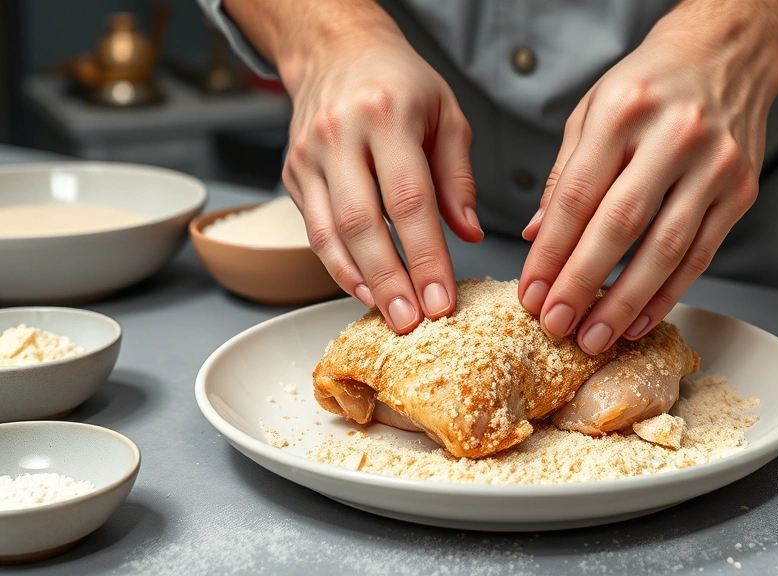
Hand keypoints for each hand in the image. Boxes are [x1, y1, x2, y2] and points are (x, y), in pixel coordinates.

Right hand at [269, 2, 481, 332]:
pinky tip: (362, 289)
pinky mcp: (293, 174)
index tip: (442, 298)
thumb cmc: (399, 83)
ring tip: (387, 315)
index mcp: (387, 115)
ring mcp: (309, 156)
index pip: (409, 199)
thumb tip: (468, 234)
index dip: (425, 256)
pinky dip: (337, 265)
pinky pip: (315, 230)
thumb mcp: (447, 114)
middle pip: (363, 223)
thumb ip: (458, 177)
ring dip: (359, 281)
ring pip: (329, 233)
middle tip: (412, 322)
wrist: (336, 51)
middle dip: (389, 280)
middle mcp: (340, 135)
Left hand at [518, 2, 777, 353]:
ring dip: (625, 301)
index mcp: (624, 110)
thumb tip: (538, 237)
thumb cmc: (652, 80)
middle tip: (555, 323)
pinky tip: (638, 319)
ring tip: (594, 336)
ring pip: (666, 249)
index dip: (551, 251)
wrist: (730, 51)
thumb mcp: (594, 107)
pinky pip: (701, 254)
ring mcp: (715, 165)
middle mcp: (674, 135)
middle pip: (621, 225)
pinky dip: (668, 293)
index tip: (531, 291)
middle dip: (583, 283)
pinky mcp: (742, 190)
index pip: (578, 195)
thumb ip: (565, 173)